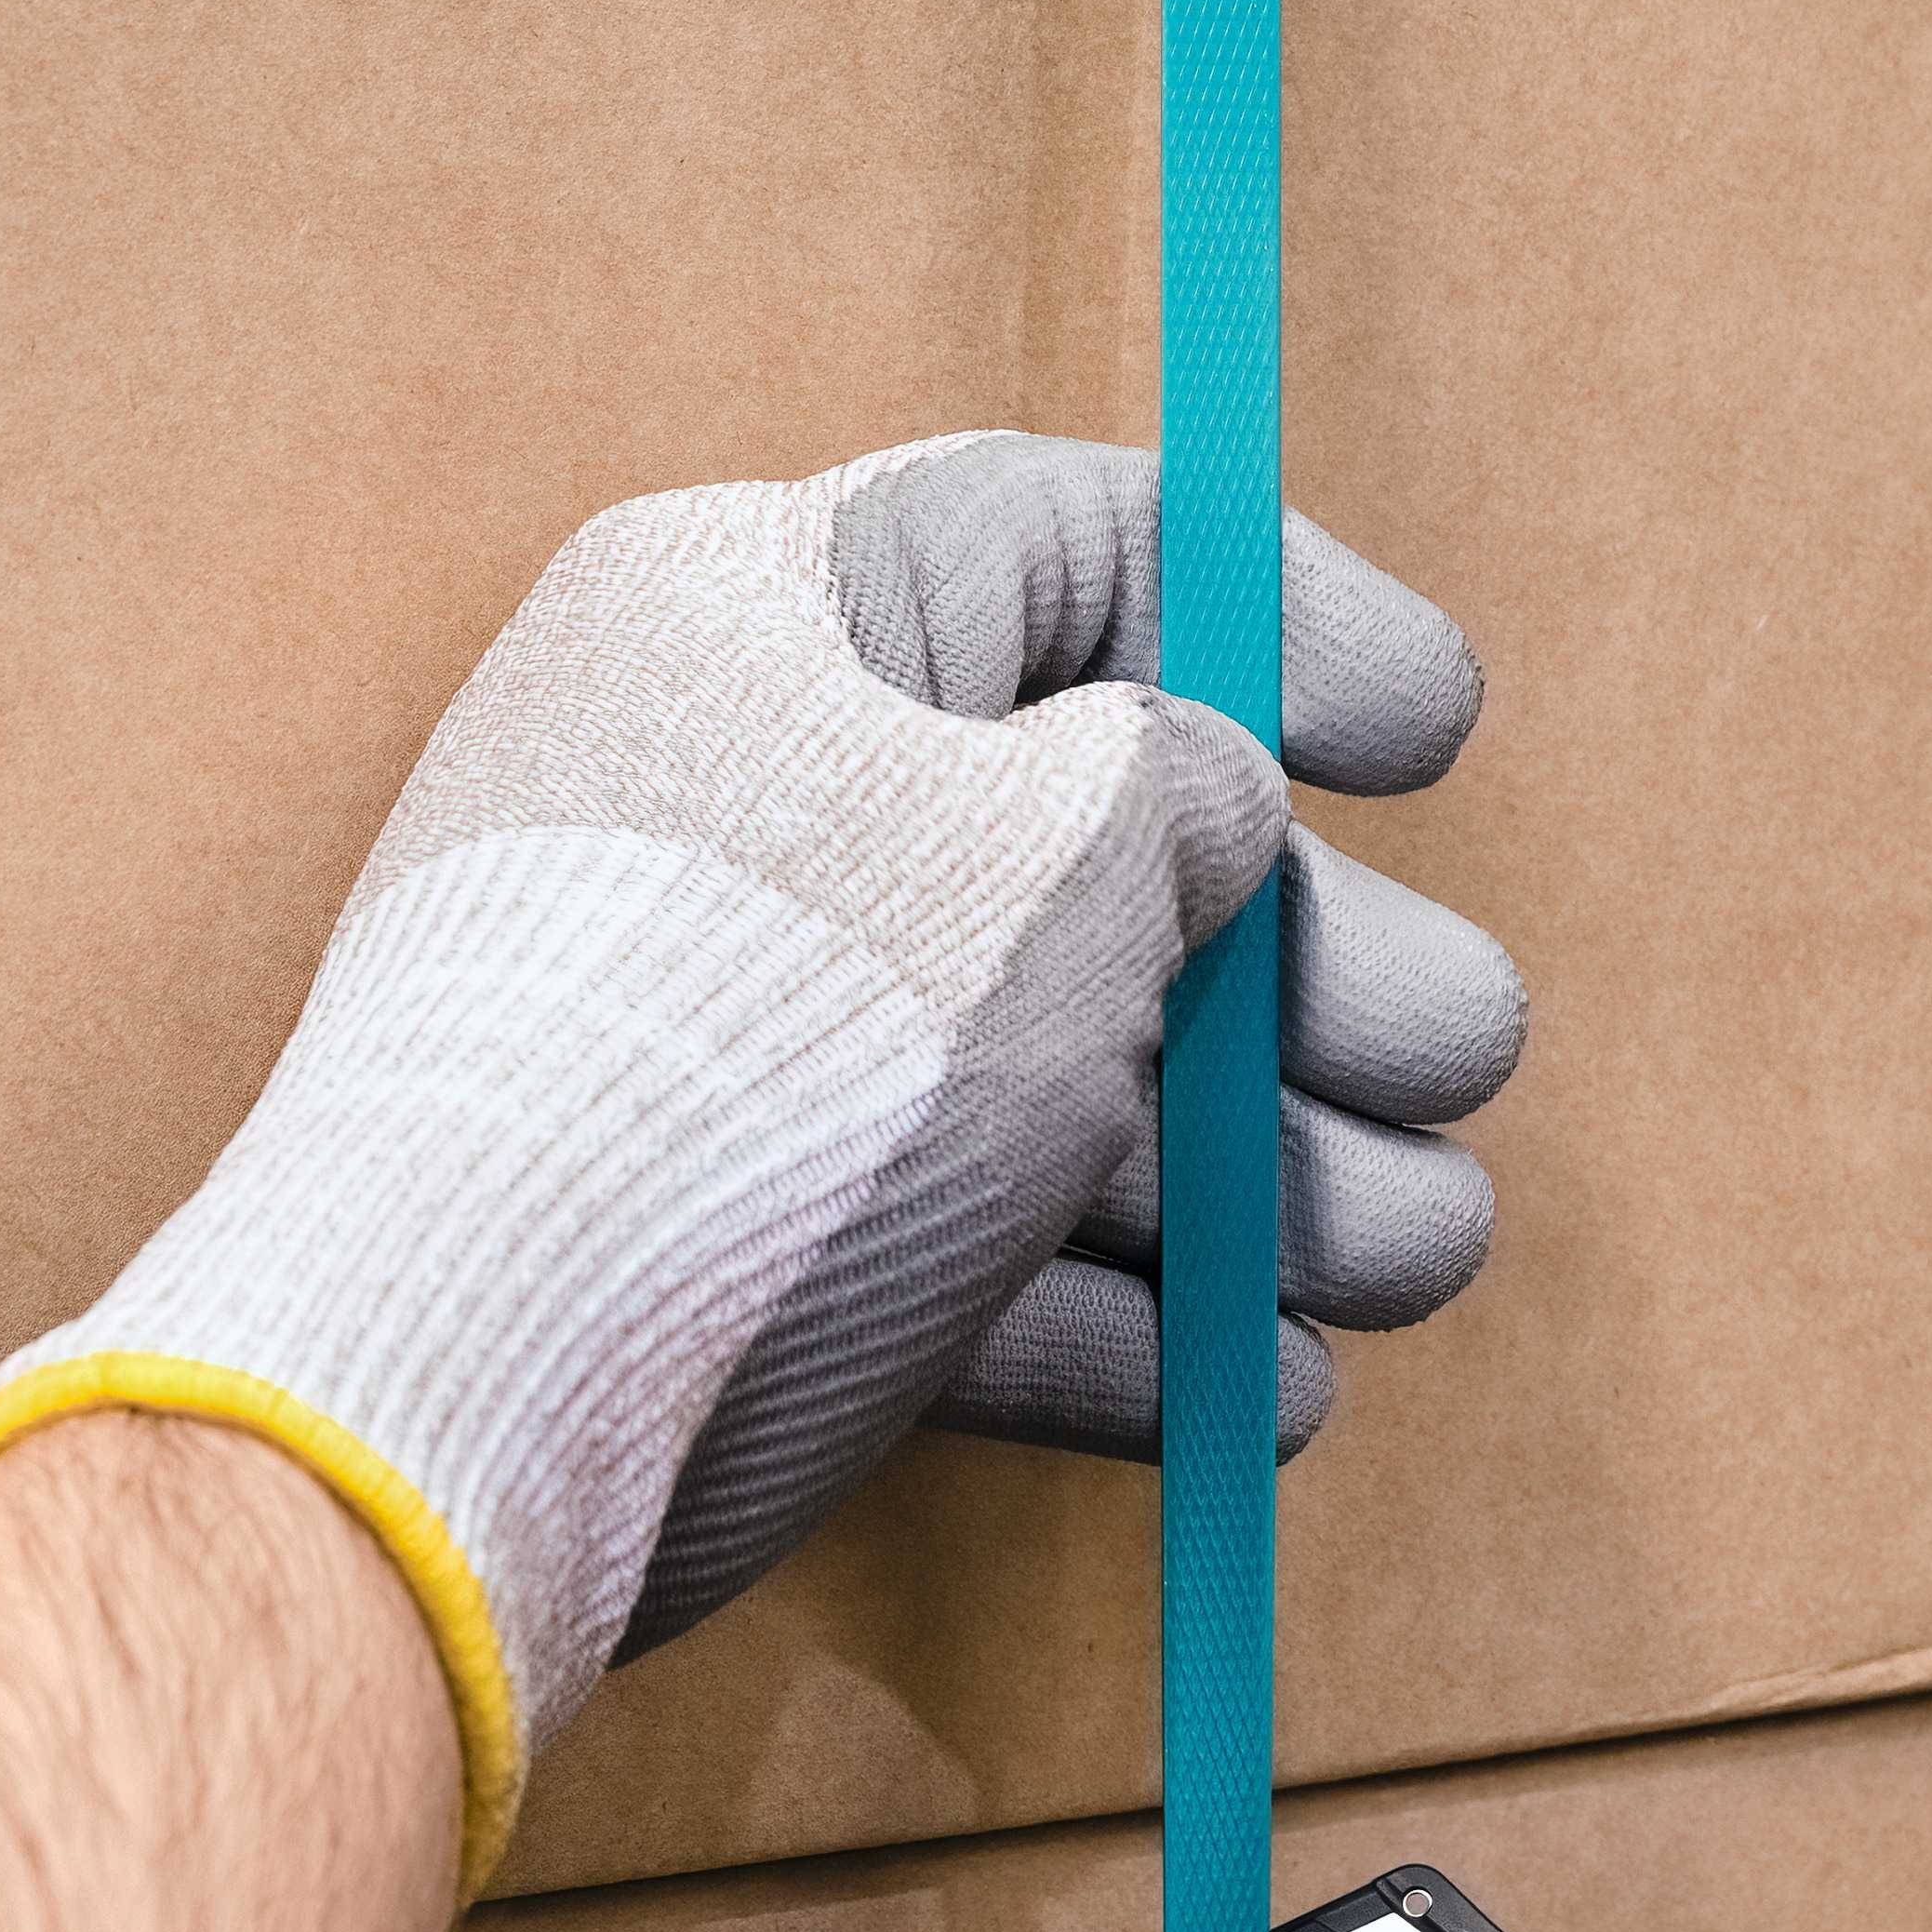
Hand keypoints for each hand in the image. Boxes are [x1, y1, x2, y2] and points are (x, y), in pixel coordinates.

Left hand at [0, 433, 1514, 1882]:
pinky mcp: (721, 1260)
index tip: (1433, 733)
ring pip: (1053, 1085)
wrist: (474, 1388)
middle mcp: (739, 806)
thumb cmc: (770, 1050)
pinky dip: (1120, 1329)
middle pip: (1094, 849)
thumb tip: (1204, 802)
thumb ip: (1179, 786)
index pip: (1067, 538)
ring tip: (1414, 1257)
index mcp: (771, 610)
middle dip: (1318, 974)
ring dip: (1267, 1186)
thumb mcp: (1058, 848)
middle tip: (1456, 1057)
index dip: (1283, 612)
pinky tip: (1259, 1393)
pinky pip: (961, 1267)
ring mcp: (724, 1045)